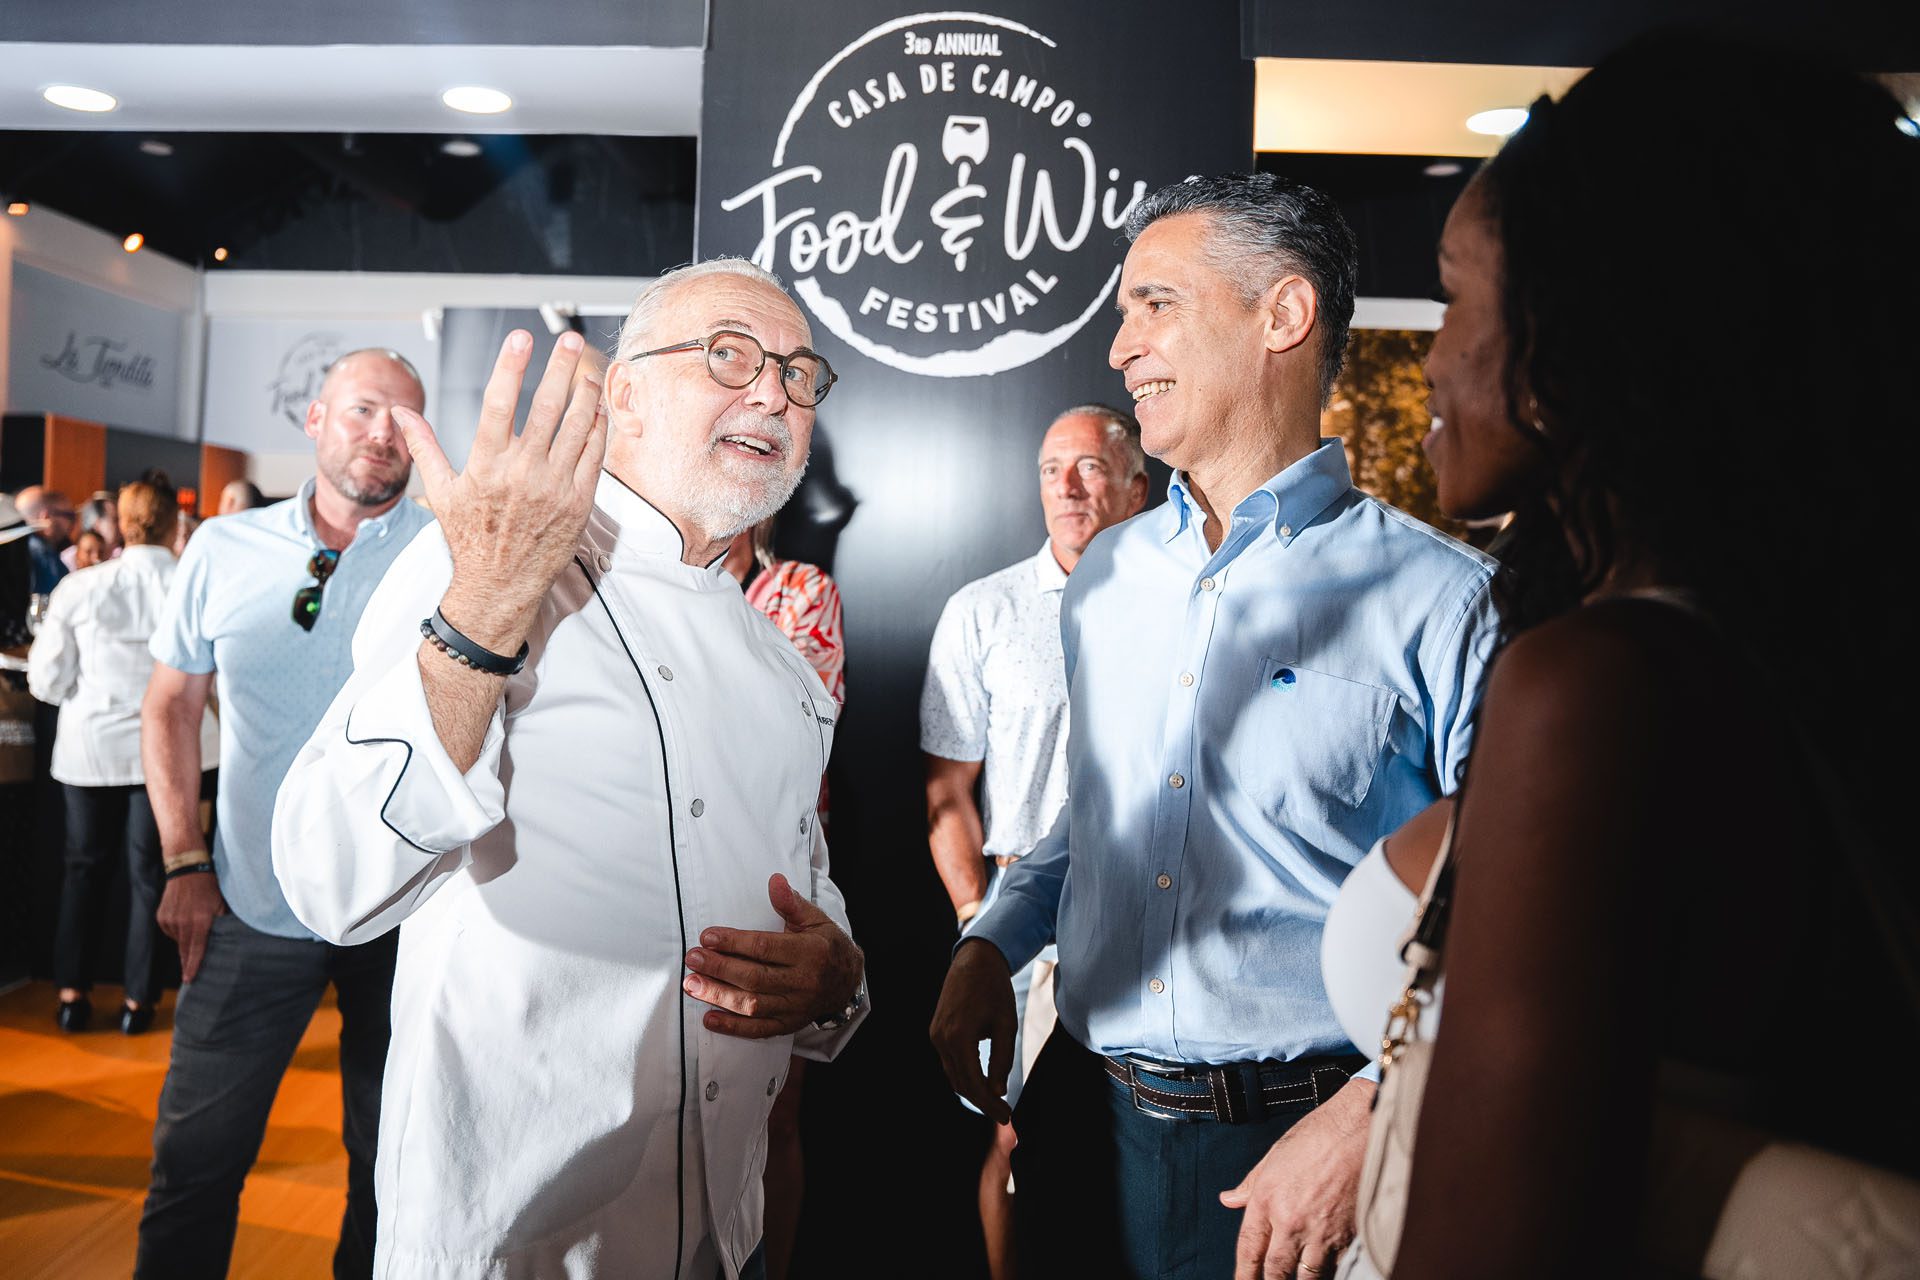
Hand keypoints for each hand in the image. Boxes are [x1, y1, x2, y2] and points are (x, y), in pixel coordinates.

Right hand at [157, 872, 227, 982]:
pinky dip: (178, 930)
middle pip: (185, 949)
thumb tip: (228, 940)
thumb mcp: (221, 904)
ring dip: (186, 939)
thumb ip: (222, 924)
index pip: (196, 949)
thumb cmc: (209, 887)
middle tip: (189, 976)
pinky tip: (184, 918)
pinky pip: (171, 931)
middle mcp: (183, 922)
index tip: (189, 979)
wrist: (187, 869)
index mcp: (200, 921)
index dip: (193, 965)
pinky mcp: (161, 917)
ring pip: (178, 939)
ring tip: (194, 924)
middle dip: (187, 962)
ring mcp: (170, 920)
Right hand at [393, 329, 606, 654]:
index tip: (520, 337)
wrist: (500, 587)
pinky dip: (597, 428)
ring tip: (587, 367)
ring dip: (584, 393)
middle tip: (568, 338)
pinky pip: (594, 456)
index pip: (498, 403)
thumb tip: (400, 414)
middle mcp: (523, 473)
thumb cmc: (469, 538)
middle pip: (546, 407)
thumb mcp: (441, 492)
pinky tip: (597, 408)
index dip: (510, 366)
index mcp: (486, 465)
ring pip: (576, 427)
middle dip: (560, 368)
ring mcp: (555, 487)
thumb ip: (424, 446)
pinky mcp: (579, 503)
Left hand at [684, 874, 863, 1038]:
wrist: (848, 982)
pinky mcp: (789, 1024)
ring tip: (692, 985)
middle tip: (693, 959)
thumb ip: (791, 903)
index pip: (765, 948)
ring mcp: (796, 1007)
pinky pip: (759, 1030)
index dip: (734, 942)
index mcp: (810, 952)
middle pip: (754, 977)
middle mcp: (803, 981)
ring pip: (753, 1005)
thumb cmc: (826, 945)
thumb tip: (775, 880)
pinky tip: (710, 1019)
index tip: (707, 937)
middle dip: (719, 968)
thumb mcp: (815, 919)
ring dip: (719, 996)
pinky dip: (733, 1027)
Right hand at [929, 937, 1017, 1123]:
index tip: (1007, 1116)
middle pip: (961, 1083)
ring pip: (953, 1075)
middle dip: (982, 1101)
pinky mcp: (936, 1031)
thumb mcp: (1006, 1025)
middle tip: (1004, 1114)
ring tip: (996, 1102)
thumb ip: (1002, 1060)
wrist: (975, 960)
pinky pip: (949, 1062)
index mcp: (959, 1036)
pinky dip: (965, 1075)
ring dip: (973, 1090)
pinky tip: (982, 1082)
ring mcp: (935, 1035)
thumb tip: (997, 1092)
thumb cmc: (995, 990)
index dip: (990, 1104)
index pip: (973, 1083)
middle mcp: (941, 1038)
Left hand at [1221, 1078, 1374, 1278]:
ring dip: (1301, 1279)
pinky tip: (1327, 1266)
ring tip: (1297, 1277)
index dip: (1243, 1274)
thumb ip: (1250, 1184)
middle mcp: (1291, 1221)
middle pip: (1276, 1271)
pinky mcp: (1349, 1236)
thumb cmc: (1319, 1135)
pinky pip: (1336, 1266)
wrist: (1359, 1129)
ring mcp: (1321, 1232)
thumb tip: (1229, 1199)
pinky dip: (1331, 1269)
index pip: (1249, 1249)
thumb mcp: (1275, 1155)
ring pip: (1307, 1276)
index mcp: (1267, 1200)